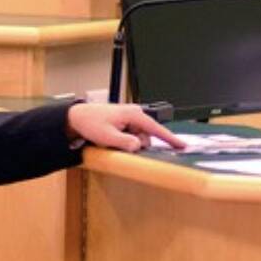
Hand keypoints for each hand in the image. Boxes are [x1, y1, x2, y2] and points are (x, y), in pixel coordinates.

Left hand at [66, 103, 184, 152]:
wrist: (77, 117)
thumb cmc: (90, 123)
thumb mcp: (107, 137)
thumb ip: (125, 143)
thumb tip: (139, 146)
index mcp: (133, 115)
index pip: (156, 129)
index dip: (170, 138)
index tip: (183, 146)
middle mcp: (135, 114)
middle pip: (146, 138)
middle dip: (136, 145)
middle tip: (116, 143)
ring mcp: (131, 118)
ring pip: (139, 139)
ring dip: (128, 144)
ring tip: (111, 139)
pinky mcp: (126, 123)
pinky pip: (132, 137)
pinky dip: (125, 141)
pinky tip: (112, 137)